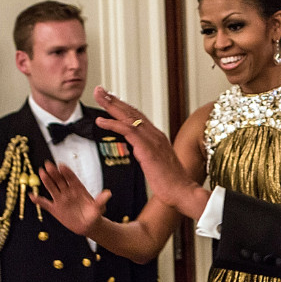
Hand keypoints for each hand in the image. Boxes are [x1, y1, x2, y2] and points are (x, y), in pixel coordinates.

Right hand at [32, 160, 110, 235]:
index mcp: (78, 189)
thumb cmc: (94, 214)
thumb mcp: (99, 208)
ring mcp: (60, 199)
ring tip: (41, 172)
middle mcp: (68, 192)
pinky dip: (39, 200)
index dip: (67, 172)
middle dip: (54, 172)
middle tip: (48, 164)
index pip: (72, 178)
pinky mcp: (55, 208)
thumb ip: (101, 200)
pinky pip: (45, 203)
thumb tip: (108, 193)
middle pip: (60, 180)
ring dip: (46, 180)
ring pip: (52, 188)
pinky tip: (32, 196)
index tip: (62, 165)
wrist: (88, 225)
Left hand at [92, 87, 208, 220]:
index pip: (138, 117)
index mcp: (157, 137)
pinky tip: (101, 121)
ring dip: (111, 105)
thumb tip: (139, 150)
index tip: (111, 99)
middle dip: (114, 99)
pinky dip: (113, 124)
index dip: (123, 107)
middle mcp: (155, 134)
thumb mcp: (156, 164)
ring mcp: (152, 139)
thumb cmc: (170, 183)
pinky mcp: (147, 148)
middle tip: (101, 90)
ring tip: (99, 96)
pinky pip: (127, 130)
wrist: (181, 191)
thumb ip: (148, 153)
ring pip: (129, 116)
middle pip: (132, 111)